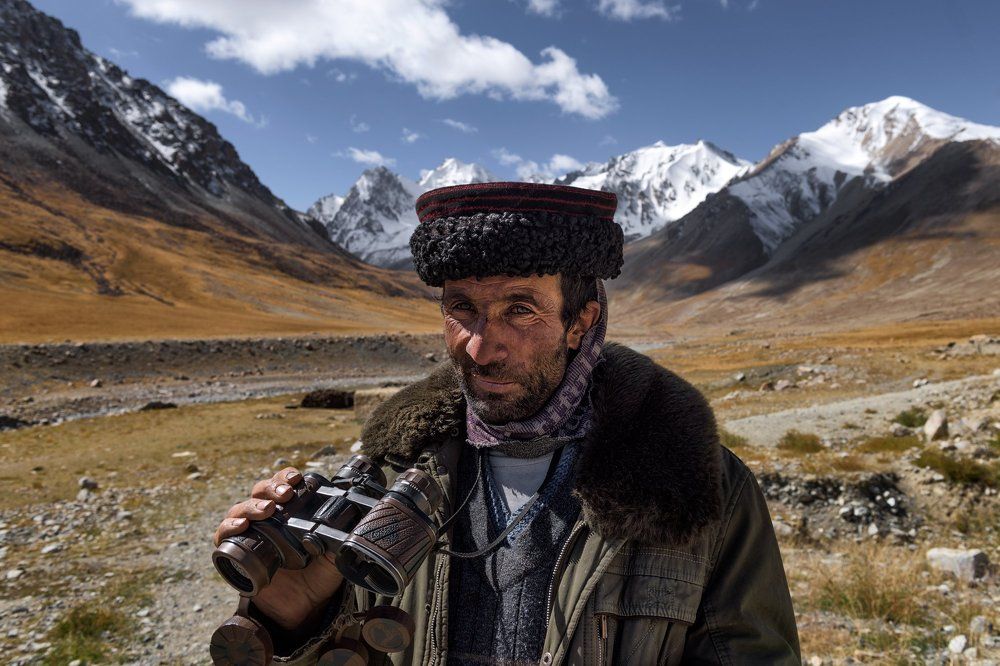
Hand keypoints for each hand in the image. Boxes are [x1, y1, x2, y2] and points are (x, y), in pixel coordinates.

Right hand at [214, 467, 344, 629]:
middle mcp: (268, 519)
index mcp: (290, 512)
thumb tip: (348, 524)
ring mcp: (250, 534)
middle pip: (261, 492)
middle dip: (271, 488)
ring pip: (241, 509)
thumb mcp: (334, 556)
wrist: (303, 607)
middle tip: (284, 495)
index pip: (283, 484)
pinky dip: (228, 528)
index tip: (297, 479)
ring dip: (252, 505)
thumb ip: (339, 541)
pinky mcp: (235, 555)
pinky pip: (223, 537)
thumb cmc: (318, 576)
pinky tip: (240, 526)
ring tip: (266, 511)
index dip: (286, 477)